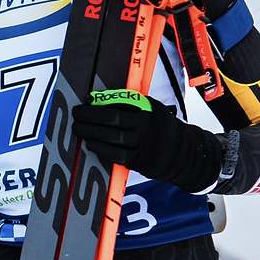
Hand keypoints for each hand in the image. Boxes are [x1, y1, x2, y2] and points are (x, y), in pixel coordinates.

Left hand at [74, 93, 222, 191]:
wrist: (183, 153)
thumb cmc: (160, 127)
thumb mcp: (152, 109)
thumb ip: (130, 104)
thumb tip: (97, 99)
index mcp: (149, 108)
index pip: (120, 101)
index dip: (101, 100)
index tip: (86, 99)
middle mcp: (146, 125)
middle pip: (112, 119)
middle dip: (90, 116)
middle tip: (76, 114)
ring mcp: (143, 144)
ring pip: (111, 137)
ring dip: (90, 132)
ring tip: (78, 128)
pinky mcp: (139, 160)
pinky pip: (115, 154)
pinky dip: (100, 148)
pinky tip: (91, 144)